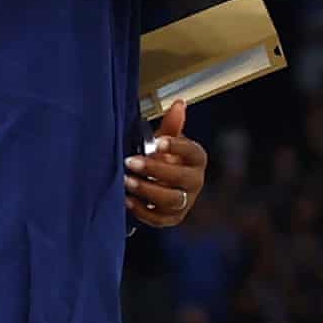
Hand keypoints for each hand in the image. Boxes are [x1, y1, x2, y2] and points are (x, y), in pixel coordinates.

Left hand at [127, 101, 205, 227]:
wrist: (162, 184)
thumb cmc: (164, 159)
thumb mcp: (166, 140)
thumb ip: (172, 125)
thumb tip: (179, 103)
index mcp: (196, 159)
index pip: (192, 152)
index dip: (176, 147)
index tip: (157, 142)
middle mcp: (195, 181)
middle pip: (181, 178)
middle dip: (155, 170)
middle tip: (130, 162)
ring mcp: (185, 201)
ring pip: (171, 199)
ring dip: (147, 190)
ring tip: (126, 181)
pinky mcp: (173, 218)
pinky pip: (159, 218)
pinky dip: (142, 210)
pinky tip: (127, 200)